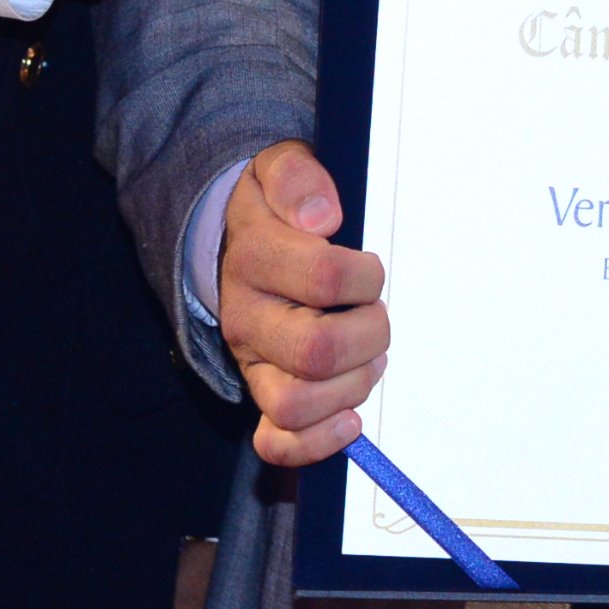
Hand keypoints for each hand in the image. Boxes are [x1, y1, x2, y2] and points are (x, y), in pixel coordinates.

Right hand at [222, 141, 389, 465]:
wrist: (231, 240)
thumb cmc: (273, 208)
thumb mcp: (277, 167)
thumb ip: (296, 178)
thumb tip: (321, 216)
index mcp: (254, 259)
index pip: (324, 278)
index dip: (364, 275)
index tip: (368, 266)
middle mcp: (247, 318)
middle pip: (315, 351)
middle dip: (369, 334)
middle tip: (376, 313)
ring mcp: (252, 362)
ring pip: (296, 403)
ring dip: (353, 385)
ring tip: (369, 356)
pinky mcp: (261, 394)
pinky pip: (275, 441)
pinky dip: (316, 442)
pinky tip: (350, 417)